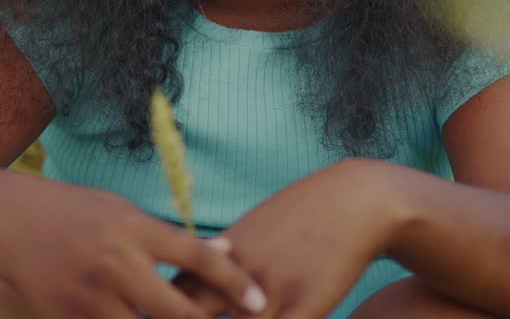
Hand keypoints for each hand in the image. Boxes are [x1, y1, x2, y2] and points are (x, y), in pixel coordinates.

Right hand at [0, 175, 267, 317]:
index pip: (196, 257)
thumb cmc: (72, 210)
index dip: (233, 281)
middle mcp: (116, 264)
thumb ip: (168, 235)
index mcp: (134, 228)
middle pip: (177, 310)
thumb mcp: (121, 209)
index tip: (258, 301)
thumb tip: (223, 250)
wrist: (4, 221)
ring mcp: (89, 297)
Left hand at [174, 158, 410, 317]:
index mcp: (221, 254)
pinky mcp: (303, 307)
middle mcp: (237, 273)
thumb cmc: (303, 214)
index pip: (173, 292)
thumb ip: (224, 251)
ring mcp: (269, 292)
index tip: (155, 316)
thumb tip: (200, 261)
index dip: (161, 311)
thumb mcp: (254, 226)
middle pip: (189, 314)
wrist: (354, 201)